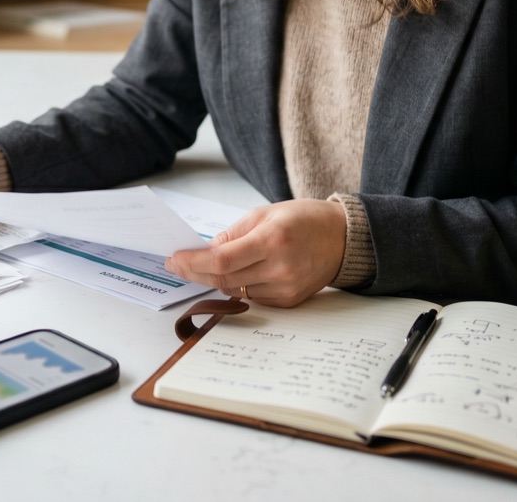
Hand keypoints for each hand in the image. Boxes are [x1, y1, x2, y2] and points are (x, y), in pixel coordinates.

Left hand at [164, 198, 346, 306]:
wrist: (342, 238)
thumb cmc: (303, 219)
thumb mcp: (264, 214)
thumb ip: (232, 235)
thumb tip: (203, 252)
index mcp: (272, 240)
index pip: (221, 260)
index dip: (193, 262)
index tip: (175, 259)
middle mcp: (279, 268)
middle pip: (224, 279)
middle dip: (196, 272)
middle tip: (178, 264)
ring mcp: (285, 288)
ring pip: (235, 290)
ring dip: (214, 280)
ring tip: (202, 267)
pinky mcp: (289, 301)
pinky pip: (252, 297)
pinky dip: (238, 286)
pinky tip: (236, 274)